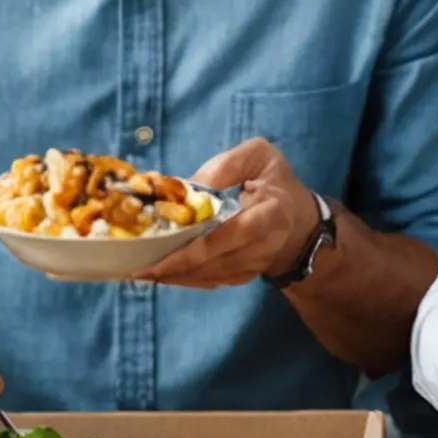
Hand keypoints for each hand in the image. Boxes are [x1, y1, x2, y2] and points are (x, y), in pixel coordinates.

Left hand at [142, 138, 319, 288]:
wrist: (301, 219)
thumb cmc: (275, 181)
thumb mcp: (258, 156)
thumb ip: (225, 166)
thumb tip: (185, 187)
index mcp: (271, 212)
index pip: (230, 235)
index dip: (195, 249)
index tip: (160, 255)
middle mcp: (266, 245)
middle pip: (214, 262)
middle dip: (174, 267)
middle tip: (136, 268)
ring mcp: (256, 264)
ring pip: (210, 276)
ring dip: (175, 277)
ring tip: (141, 273)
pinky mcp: (247, 275)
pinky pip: (213, 281)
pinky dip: (186, 280)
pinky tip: (163, 274)